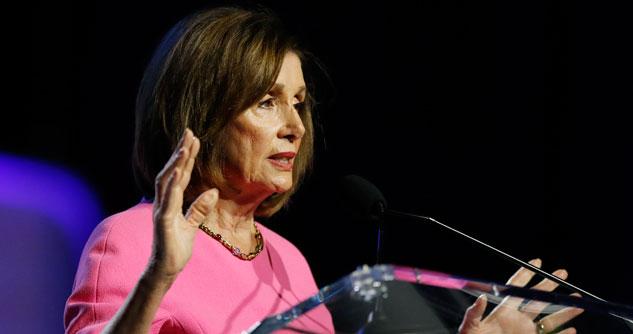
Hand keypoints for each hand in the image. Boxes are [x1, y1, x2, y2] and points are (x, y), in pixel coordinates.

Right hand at [148, 128, 218, 279]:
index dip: (187, 157)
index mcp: (170, 202)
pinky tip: (179, 173)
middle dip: (180, 152)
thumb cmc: (176, 248)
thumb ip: (199, 208)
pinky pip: (167, 201)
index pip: (180, 175)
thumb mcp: (193, 225)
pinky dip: (173, 185)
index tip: (194, 139)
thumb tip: (213, 192)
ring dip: (176, 164)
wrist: (165, 270)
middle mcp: (163, 202)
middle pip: (171, 172)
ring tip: (185, 147)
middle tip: (190, 132)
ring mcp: (161, 211)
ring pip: (167, 182)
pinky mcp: (163, 222)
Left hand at [459, 259, 583, 333]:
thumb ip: (474, 313)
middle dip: (549, 286)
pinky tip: (573, 330)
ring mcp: (526, 331)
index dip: (525, 274)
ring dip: (564, 310)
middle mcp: (517, 319)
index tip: (537, 262)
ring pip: (549, 318)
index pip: (515, 288)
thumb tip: (481, 297)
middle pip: (537, 299)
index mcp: (502, 311)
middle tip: (562, 273)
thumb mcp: (470, 328)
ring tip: (578, 301)